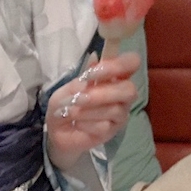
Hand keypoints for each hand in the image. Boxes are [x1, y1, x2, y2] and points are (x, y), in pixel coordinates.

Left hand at [45, 51, 139, 171]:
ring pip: (115, 110)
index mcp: (114, 76)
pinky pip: (105, 126)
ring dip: (88, 110)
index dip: (117, 65)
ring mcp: (120, 114)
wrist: (58, 131)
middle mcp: (122, 94)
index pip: (131, 62)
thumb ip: (82, 78)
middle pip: (130, 90)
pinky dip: (86, 124)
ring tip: (70, 111)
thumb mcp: (67, 89)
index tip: (92, 73)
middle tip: (80, 97)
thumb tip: (95, 59)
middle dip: (102, 93)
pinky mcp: (113, 131)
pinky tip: (76, 124)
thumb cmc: (66, 104)